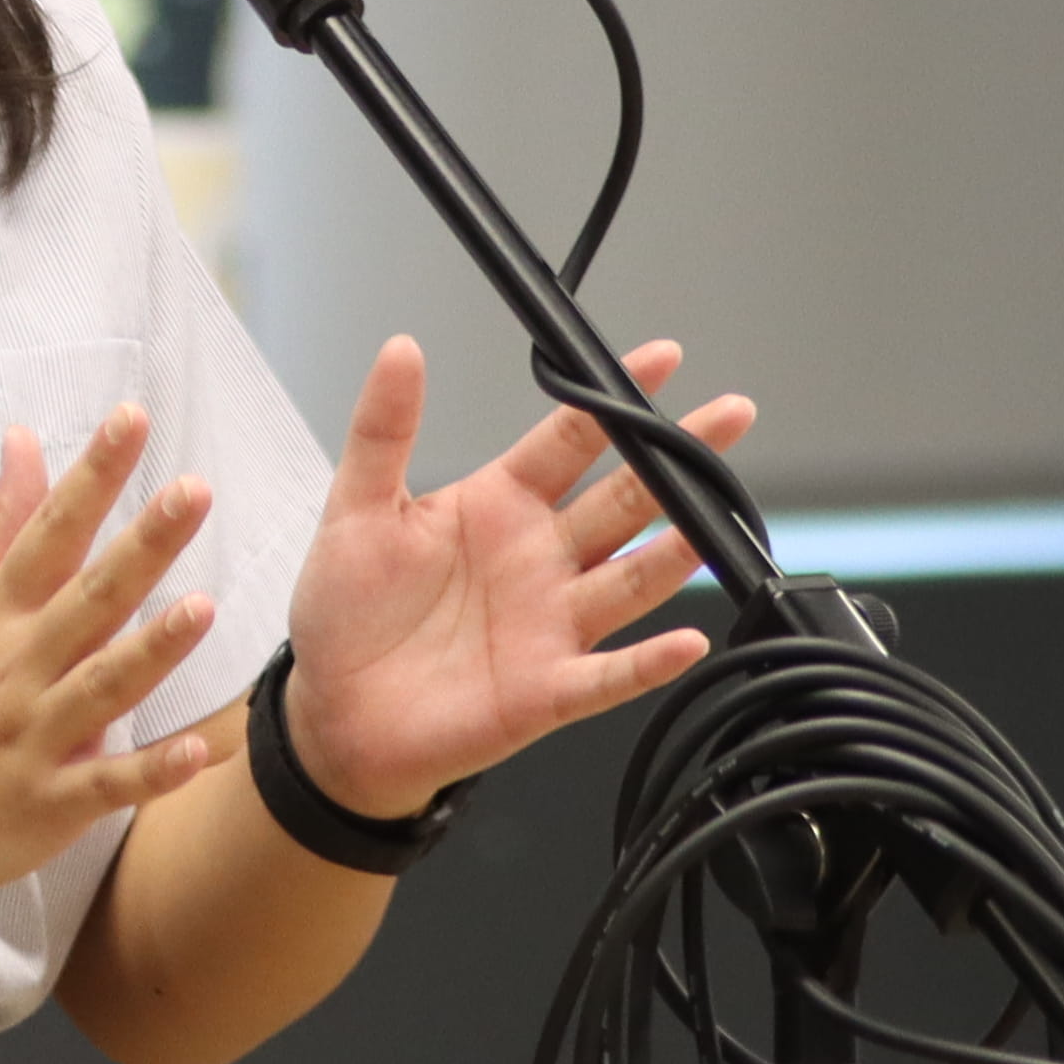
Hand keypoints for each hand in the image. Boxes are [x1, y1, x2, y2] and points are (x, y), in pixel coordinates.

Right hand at [0, 404, 233, 907]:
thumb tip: (25, 436)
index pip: (49, 532)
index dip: (92, 476)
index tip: (133, 418)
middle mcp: (17, 666)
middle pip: (88, 598)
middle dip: (141, 546)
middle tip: (194, 492)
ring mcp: (34, 736)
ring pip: (103, 687)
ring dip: (152, 650)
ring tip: (203, 607)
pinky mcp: (50, 802)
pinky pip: (107, 784)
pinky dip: (151, 772)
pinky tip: (200, 752)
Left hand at [274, 336, 753, 817]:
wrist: (333, 714)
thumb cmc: (347, 613)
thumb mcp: (357, 510)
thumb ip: (383, 431)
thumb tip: (400, 350)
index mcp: (499, 504)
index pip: (572, 437)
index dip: (615, 396)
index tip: (664, 356)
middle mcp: (540, 558)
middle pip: (625, 498)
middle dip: (678, 456)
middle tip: (730, 414)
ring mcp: (551, 622)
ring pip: (631, 578)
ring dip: (676, 550)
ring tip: (716, 516)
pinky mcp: (548, 688)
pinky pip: (609, 673)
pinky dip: (648, 662)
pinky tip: (684, 644)